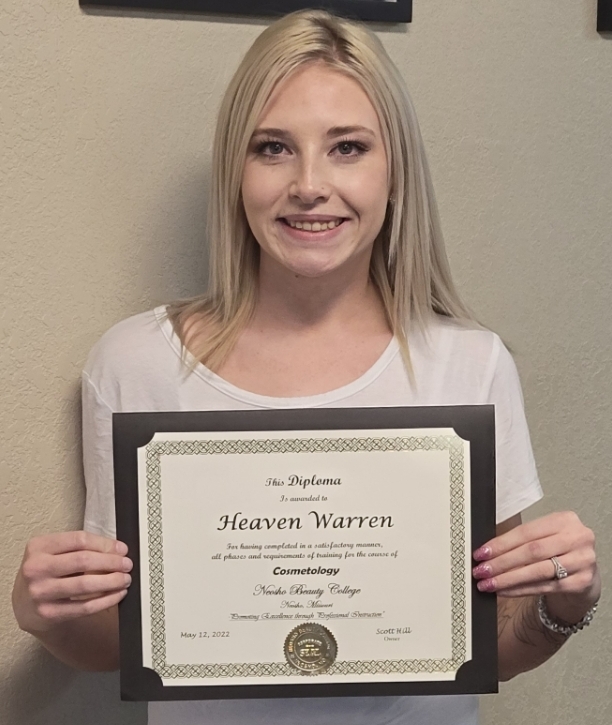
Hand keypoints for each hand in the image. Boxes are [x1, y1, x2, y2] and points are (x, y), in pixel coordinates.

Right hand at [12, 531, 132, 634]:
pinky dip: (106, 600)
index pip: (79, 540)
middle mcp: (36, 568)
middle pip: (83, 561)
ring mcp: (40, 592)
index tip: (121, 549)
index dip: (105, 544)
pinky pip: (84, 607)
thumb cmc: (45, 573)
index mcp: (38, 547)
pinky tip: (117, 595)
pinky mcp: (48, 614)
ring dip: (112, 581)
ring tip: (125, 579)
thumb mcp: (53, 553)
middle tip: (127, 564)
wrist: (24, 605)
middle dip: (112, 562)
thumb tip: (117, 550)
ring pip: (85, 585)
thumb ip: (80, 548)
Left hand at [472, 511, 599, 621]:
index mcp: (563, 520)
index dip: (501, 544)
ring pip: (537, 571)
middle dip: (502, 563)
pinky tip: (505, 591)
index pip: (526, 532)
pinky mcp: (583, 582)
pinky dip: (521, 590)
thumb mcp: (545, 538)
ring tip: (489, 583)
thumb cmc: (559, 551)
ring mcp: (583, 561)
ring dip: (508, 579)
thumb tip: (487, 552)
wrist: (585, 573)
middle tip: (481, 570)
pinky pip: (545, 587)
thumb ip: (521, 541)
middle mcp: (577, 538)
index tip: (481, 553)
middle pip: (531, 551)